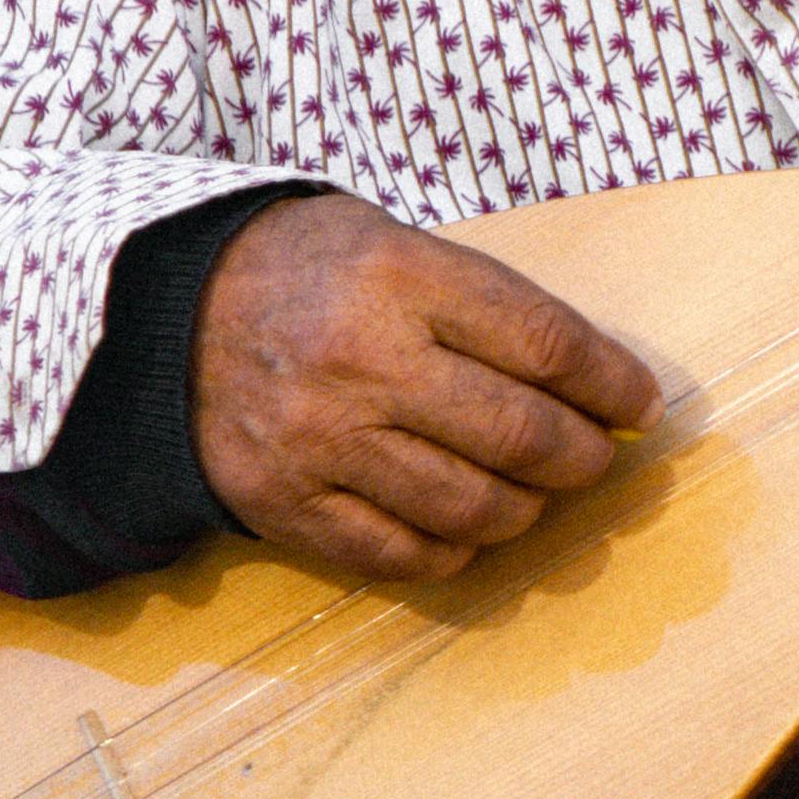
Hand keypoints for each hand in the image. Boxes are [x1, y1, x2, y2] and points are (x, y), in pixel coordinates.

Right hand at [191, 193, 662, 583]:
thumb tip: (592, 377)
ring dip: (526, 510)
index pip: (545, 344)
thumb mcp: (390, 241)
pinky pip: (402, 556)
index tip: (639, 403)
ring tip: (533, 493)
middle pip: (520, 435)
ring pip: (472, 508)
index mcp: (397, 276)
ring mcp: (321, 441)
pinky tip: (465, 530)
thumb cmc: (301, 271)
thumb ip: (482, 302)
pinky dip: (454, 552)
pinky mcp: (286, 504)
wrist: (159, 313)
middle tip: (594, 457)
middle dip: (582, 457)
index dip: (612, 383)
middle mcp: (362, 361)